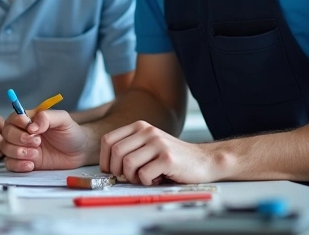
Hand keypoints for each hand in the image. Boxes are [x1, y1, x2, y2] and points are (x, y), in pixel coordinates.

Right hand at [0, 110, 91, 171]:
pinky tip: (31, 164)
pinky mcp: (25, 161)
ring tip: (35, 154)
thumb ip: (46, 117)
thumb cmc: (71, 133)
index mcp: (28, 119)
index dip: (18, 123)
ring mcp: (22, 148)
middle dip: (19, 138)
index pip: (13, 118)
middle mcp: (22, 132)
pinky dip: (17, 165)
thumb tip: (32, 126)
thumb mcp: (63, 119)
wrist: (80, 152)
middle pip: (6, 133)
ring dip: (18, 152)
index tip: (31, 129)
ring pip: (6, 148)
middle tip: (37, 142)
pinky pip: (10, 164)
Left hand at [100, 120, 219, 184]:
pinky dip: (146, 182)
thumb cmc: (172, 157)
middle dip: (116, 170)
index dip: (104, 158)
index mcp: (139, 127)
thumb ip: (130, 148)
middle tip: (127, 177)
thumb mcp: (149, 144)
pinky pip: (144, 174)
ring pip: (128, 163)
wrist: (204, 160)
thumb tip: (107, 166)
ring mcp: (158, 144)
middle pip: (116, 152)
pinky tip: (156, 179)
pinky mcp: (167, 158)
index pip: (108, 139)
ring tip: (143, 178)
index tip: (109, 170)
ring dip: (131, 177)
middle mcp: (148, 131)